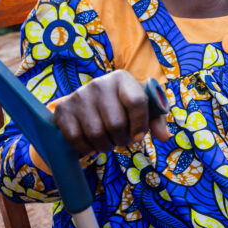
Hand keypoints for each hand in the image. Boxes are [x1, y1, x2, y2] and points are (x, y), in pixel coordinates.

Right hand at [51, 70, 170, 156]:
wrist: (89, 101)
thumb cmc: (123, 104)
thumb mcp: (143, 106)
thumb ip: (156, 120)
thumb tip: (165, 137)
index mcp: (122, 78)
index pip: (136, 102)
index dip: (140, 124)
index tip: (139, 136)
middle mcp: (99, 84)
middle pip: (116, 123)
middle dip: (122, 139)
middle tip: (122, 140)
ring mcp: (79, 95)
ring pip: (96, 134)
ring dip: (105, 146)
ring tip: (109, 142)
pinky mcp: (63, 109)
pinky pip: (75, 138)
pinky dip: (86, 148)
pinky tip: (91, 145)